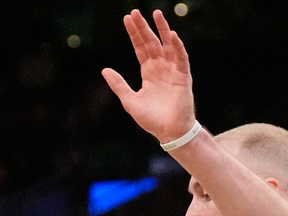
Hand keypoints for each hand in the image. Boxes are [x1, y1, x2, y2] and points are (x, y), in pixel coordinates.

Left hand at [100, 9, 196, 144]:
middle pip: (151, 42)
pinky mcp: (183, 77)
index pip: (140, 48)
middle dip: (144, 27)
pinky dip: (177, 47)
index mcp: (148, 72)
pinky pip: (181, 58)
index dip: (134, 34)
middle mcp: (161, 68)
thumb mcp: (129, 100)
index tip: (127, 19)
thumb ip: (118, 84)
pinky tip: (172, 35)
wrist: (168, 132)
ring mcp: (173, 70)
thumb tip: (104, 69)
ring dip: (162, 29)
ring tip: (157, 14)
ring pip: (167, 45)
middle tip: (135, 12)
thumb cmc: (151, 119)